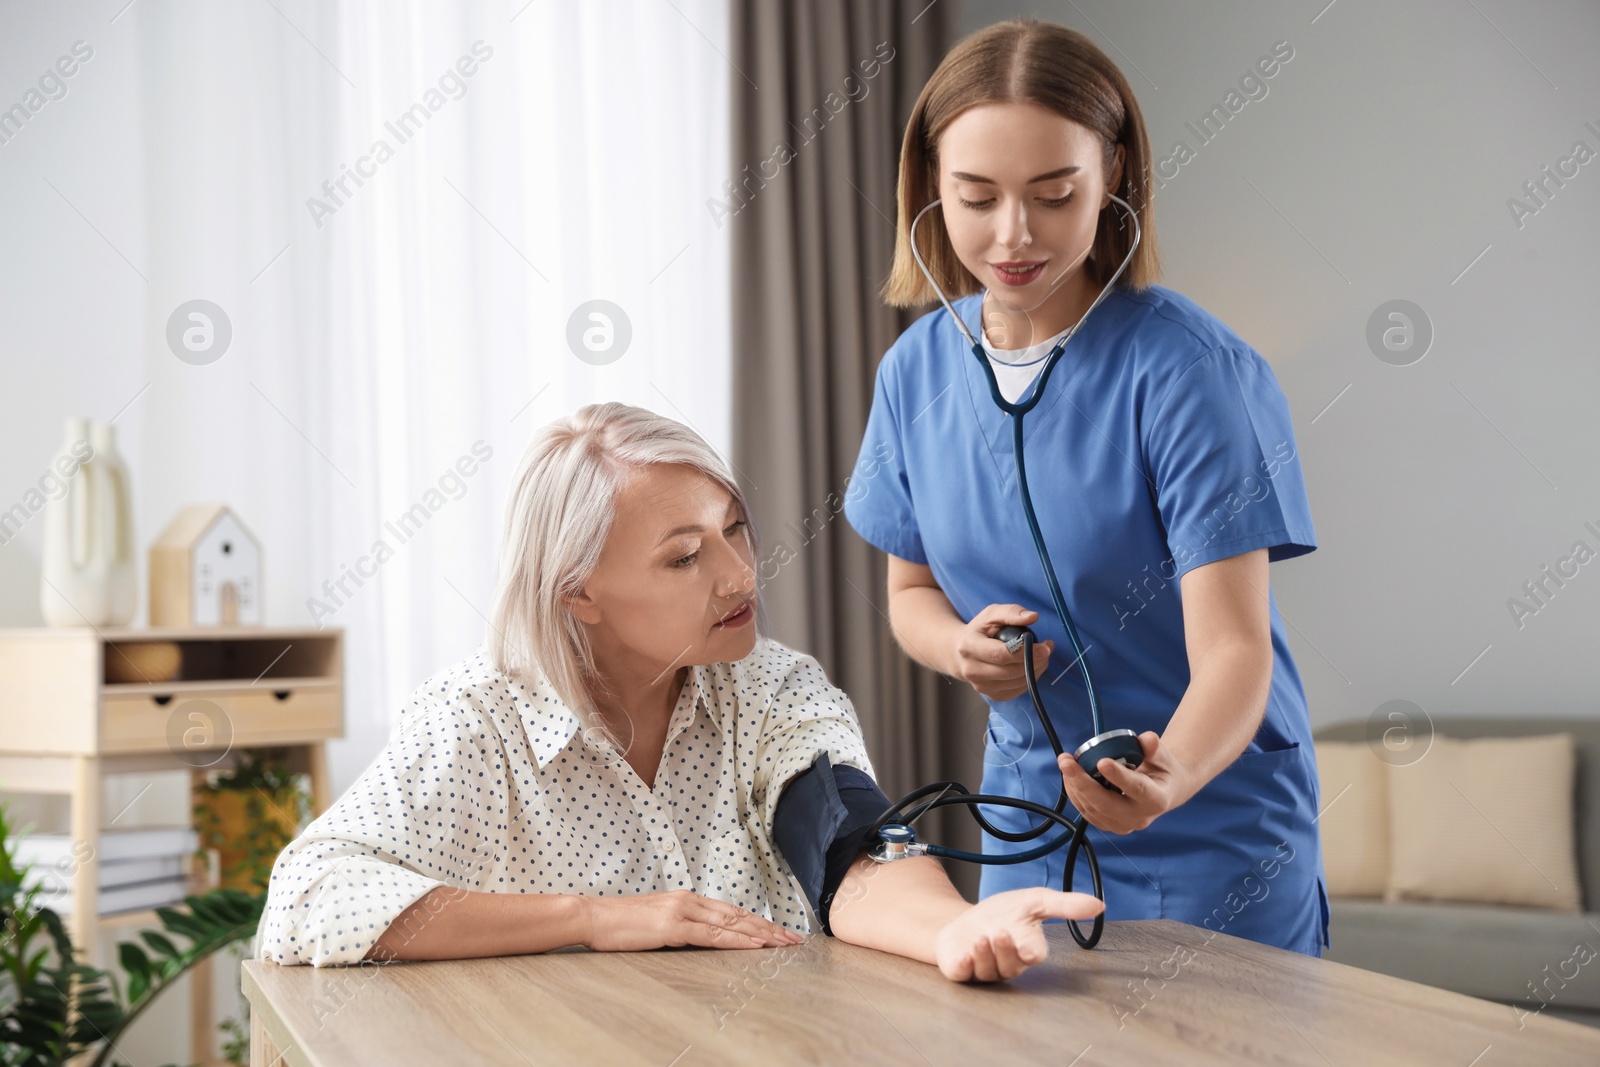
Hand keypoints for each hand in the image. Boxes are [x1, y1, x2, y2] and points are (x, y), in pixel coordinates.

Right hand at [581, 890, 803, 951]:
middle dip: (769, 928)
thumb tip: (700, 938)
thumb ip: (681, 927)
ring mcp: (682, 912)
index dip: (757, 922)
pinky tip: (754, 944)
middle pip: (738, 915)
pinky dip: (737, 940)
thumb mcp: (657, 922)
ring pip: (731, 923)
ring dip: (761, 934)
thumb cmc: (621, 923)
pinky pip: (712, 935)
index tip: (778, 932)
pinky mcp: (672, 926)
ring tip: (783, 942)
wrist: (593, 917)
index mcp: (687, 900)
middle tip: (794, 938)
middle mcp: (689, 901)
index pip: (731, 911)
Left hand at [933, 887, 1103, 981]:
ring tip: (980, 938)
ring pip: (988, 970)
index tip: (1031, 950)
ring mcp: (984, 969)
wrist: (964, 922)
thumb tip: (1099, 905)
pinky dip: (963, 966)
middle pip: (1011, 965)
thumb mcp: (1032, 901)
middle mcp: (1007, 962)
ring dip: (984, 954)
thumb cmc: (1002, 915)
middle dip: (1005, 951)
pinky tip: (963, 956)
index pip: (1034, 953)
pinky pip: (963, 974)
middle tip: (1000, 935)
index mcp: (1026, 947)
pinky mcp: (962, 971)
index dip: (1032, 952)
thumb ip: (1063, 905)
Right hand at [950, 605, 1054, 701]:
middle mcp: (971, 670)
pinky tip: (1032, 667)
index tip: (1044, 646)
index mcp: (969, 647)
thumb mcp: (992, 614)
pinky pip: (1018, 691)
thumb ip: (1012, 612)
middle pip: (1011, 671)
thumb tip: (1033, 617)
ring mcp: (980, 686)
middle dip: (1035, 661)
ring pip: (1017, 682)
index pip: (1000, 654)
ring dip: (1036, 670)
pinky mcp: (991, 695)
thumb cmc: (979, 631)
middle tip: (1047, 649)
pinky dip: (1030, 679)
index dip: (1025, 651)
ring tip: (1041, 656)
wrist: (960, 653)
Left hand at [1058, 731, 1191, 834]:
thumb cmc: (1162, 770)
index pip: (1137, 789)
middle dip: (1083, 783)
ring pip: (1093, 809)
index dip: (1119, 777)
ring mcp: (1123, 824)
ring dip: (1075, 786)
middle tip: (1066, 762)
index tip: (1101, 762)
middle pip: (1107, 804)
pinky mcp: (1109, 824)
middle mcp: (1140, 817)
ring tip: (1065, 763)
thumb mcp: (1163, 757)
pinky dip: (1075, 794)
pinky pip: (1087, 812)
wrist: (1165, 791)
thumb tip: (1147, 738)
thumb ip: (1153, 748)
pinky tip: (1069, 776)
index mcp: (1157, 799)